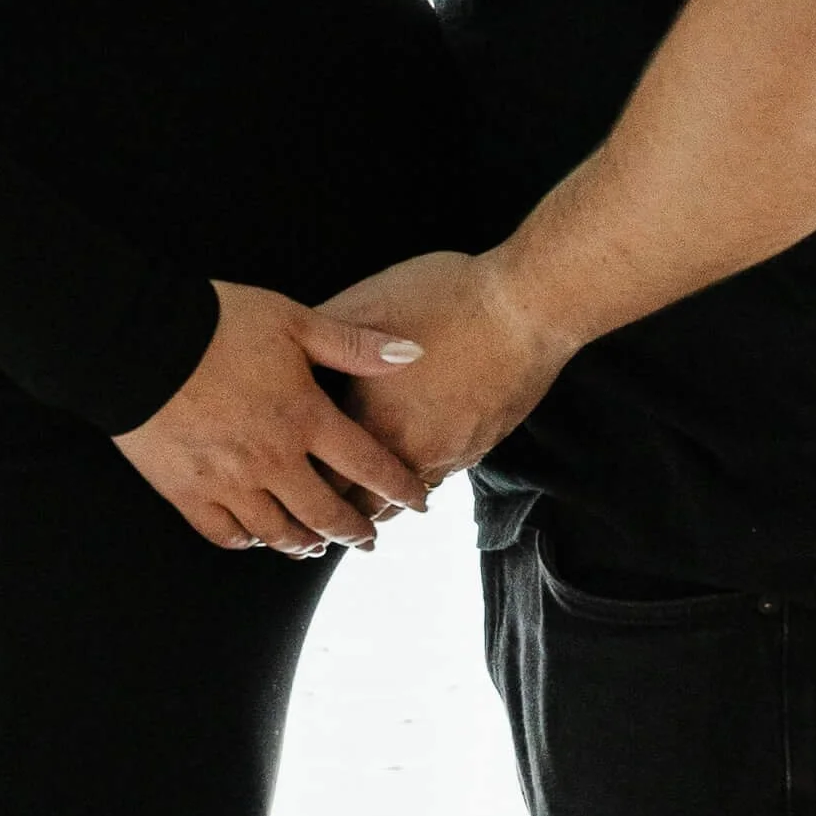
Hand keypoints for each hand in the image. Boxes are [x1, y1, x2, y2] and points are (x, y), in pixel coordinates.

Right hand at [111, 279, 431, 555]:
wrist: (138, 340)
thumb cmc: (218, 323)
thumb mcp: (293, 321)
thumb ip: (353, 344)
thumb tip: (411, 352)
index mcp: (303, 416)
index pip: (367, 464)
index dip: (399, 487)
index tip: (418, 501)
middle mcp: (272, 460)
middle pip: (326, 512)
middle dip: (355, 530)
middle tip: (369, 539)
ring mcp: (229, 482)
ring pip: (277, 533)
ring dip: (305, 543)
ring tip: (317, 545)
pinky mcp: (187, 492)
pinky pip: (225, 534)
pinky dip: (247, 541)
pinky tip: (257, 538)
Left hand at [314, 249, 576, 488]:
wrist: (525, 309)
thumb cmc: (446, 299)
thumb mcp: (369, 302)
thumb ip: (326, 334)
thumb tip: (290, 353)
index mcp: (373, 419)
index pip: (327, 477)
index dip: (306, 488)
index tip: (293, 489)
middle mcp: (410, 449)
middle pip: (366, 505)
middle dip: (343, 512)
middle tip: (324, 516)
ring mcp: (451, 454)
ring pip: (406, 499)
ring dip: (383, 503)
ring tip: (363, 504)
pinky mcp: (481, 446)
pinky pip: (440, 477)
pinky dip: (418, 481)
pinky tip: (410, 469)